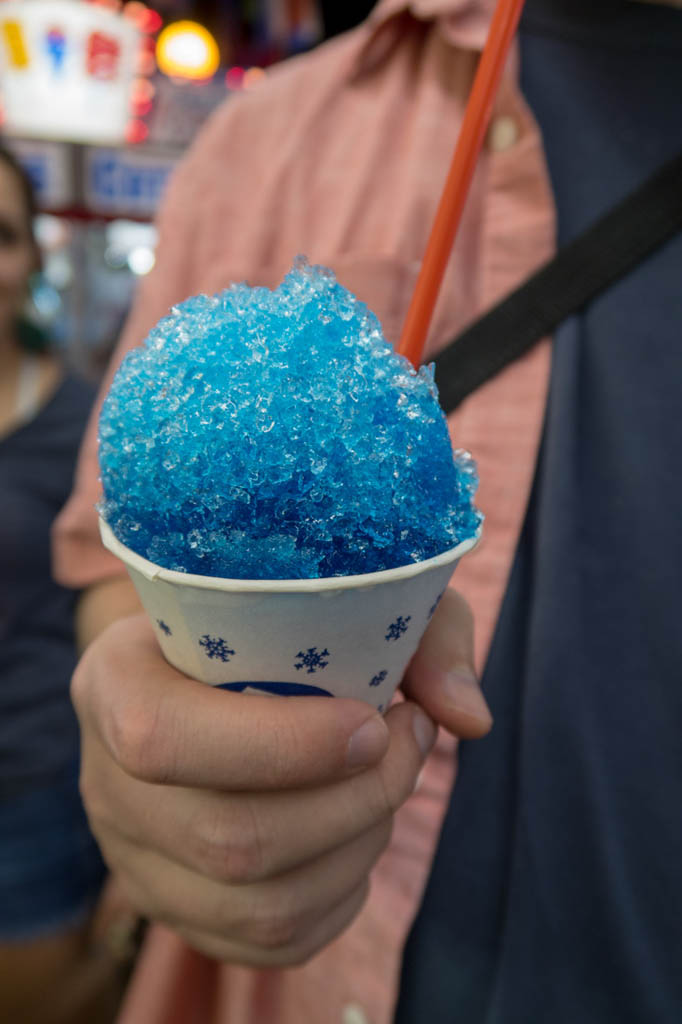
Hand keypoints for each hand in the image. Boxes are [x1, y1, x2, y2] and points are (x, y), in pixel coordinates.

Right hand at [72, 592, 489, 966]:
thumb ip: (417, 629)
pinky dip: (341, 896)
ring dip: (359, 847)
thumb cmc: (272, 617)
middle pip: (229, 838)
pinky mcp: (173, 909)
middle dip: (356, 799)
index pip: (163, 737)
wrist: (204, 664)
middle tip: (408, 739)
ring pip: (256, 905)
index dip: (282, 744)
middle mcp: (105, 779)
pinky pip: (265, 943)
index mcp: (115, 680)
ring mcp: (133, 858)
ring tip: (388, 780)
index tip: (372, 718)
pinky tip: (359, 834)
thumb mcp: (339, 585)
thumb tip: (467, 718)